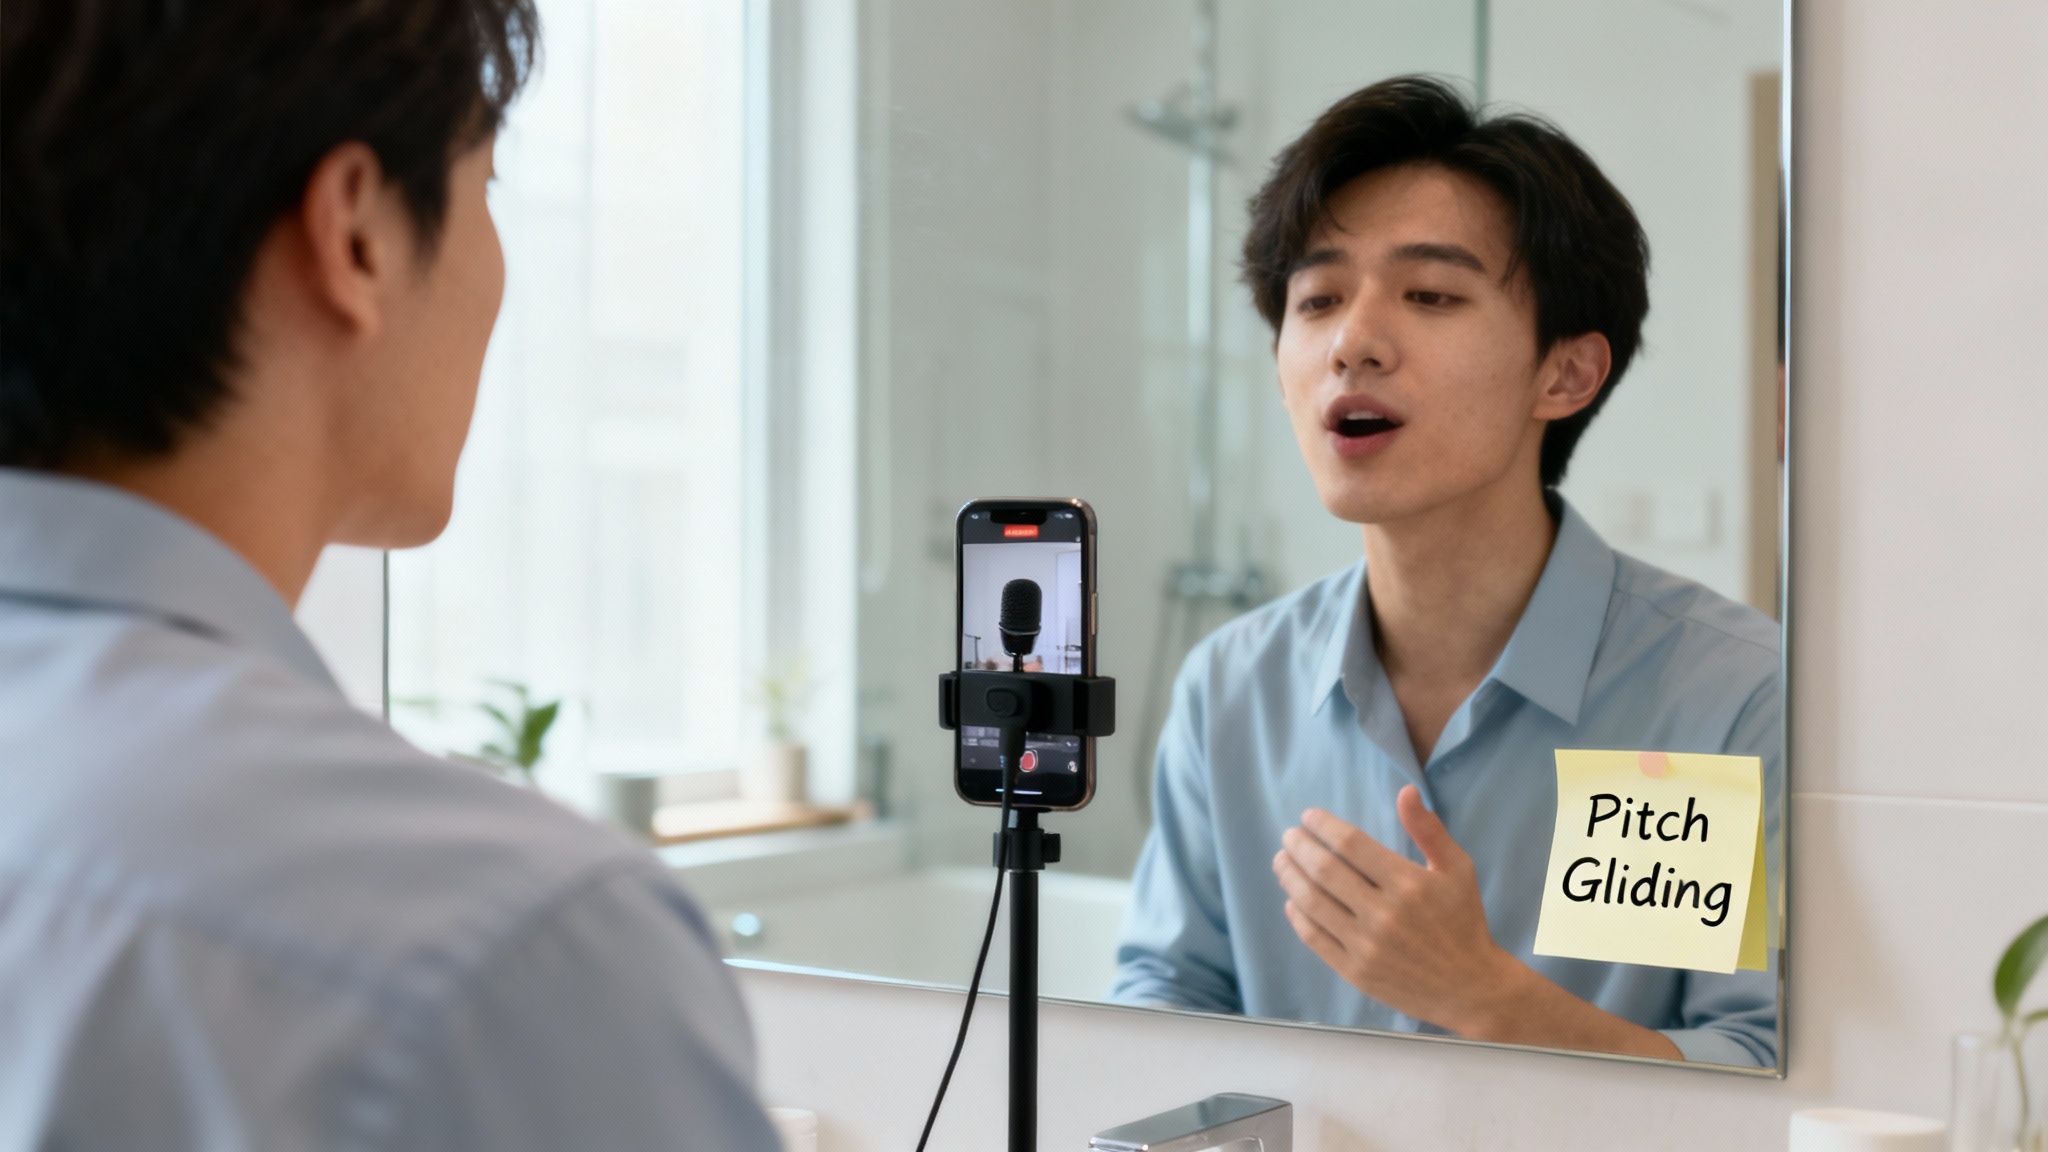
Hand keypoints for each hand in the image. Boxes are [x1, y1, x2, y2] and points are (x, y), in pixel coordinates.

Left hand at [1272, 783, 1518, 1035]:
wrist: (1470, 988)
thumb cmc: (1462, 921)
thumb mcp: (1457, 870)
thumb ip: (1429, 830)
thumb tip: (1405, 790)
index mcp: (1408, 884)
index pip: (1350, 844)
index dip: (1323, 826)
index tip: (1308, 816)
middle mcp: (1384, 914)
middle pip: (1324, 871)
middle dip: (1299, 847)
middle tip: (1289, 836)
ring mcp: (1367, 946)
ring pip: (1312, 903)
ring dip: (1290, 877)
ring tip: (1282, 861)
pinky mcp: (1356, 972)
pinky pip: (1314, 937)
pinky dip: (1297, 915)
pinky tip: (1292, 899)